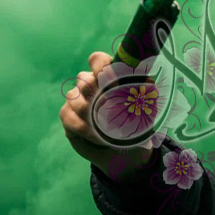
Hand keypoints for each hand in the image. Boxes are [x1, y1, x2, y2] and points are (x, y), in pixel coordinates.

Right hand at [59, 52, 154, 181]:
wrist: (126, 154)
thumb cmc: (138, 128)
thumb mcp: (147, 111)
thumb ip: (145, 95)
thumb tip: (146, 82)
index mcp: (110, 78)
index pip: (98, 60)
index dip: (99, 64)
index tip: (108, 77)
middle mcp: (90, 85)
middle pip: (83, 79)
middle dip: (96, 94)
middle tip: (109, 109)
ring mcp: (76, 99)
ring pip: (74, 98)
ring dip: (91, 116)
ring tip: (108, 131)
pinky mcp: (67, 115)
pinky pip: (67, 115)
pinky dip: (83, 128)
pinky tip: (97, 138)